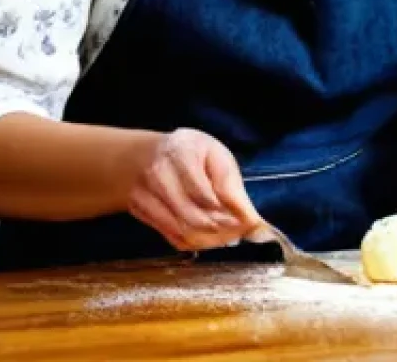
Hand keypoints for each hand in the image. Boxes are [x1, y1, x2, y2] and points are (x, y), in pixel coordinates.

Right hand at [124, 128, 263, 251]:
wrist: (143, 156)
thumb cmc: (188, 153)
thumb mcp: (215, 154)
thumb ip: (230, 185)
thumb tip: (254, 222)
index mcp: (182, 154)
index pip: (205, 194)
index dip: (229, 212)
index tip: (249, 221)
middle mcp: (159, 176)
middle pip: (193, 216)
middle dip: (223, 229)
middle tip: (242, 231)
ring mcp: (146, 197)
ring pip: (184, 232)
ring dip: (212, 240)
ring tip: (230, 235)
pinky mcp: (143, 215)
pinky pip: (175, 239)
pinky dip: (197, 243)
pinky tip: (211, 237)